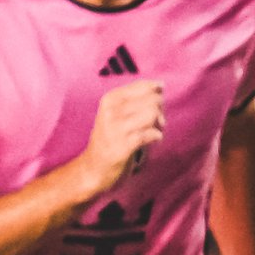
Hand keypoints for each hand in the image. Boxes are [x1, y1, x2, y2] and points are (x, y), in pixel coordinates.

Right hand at [76, 79, 164, 200]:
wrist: (93, 168)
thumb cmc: (111, 139)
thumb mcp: (117, 113)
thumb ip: (136, 99)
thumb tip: (160, 86)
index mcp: (110, 99)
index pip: (145, 86)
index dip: (157, 95)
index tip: (154, 107)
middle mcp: (111, 111)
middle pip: (153, 100)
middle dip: (161, 111)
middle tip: (158, 122)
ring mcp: (116, 129)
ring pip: (152, 115)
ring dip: (160, 124)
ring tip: (155, 131)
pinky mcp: (123, 146)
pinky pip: (150, 134)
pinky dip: (157, 137)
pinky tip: (153, 141)